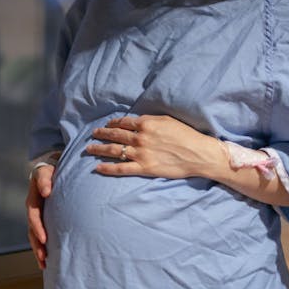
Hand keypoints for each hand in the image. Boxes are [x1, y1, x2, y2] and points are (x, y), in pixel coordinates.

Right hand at [25, 164, 53, 268]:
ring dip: (38, 250)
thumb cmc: (50, 171)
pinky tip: (46, 262)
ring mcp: (37, 216)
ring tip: (44, 263)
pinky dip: (42, 249)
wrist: (51, 171)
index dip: (37, 227)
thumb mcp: (45, 171)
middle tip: (44, 256)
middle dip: (37, 244)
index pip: (33, 214)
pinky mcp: (42, 221)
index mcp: (33, 198)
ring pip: (34, 236)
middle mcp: (33, 209)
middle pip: (32, 229)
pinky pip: (40, 237)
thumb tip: (46, 192)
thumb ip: (44, 179)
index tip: (44, 239)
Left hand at [85, 115, 222, 178]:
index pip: (122, 122)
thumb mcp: (167, 120)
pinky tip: (97, 167)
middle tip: (93, 134)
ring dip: (99, 149)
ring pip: (113, 151)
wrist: (199, 154)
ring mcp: (140, 154)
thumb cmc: (186, 135)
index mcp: (145, 124)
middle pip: (115, 135)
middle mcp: (140, 138)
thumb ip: (149, 120)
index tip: (106, 125)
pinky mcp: (144, 168)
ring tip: (89, 148)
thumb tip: (135, 120)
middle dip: (101, 134)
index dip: (112, 124)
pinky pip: (121, 168)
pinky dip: (107, 168)